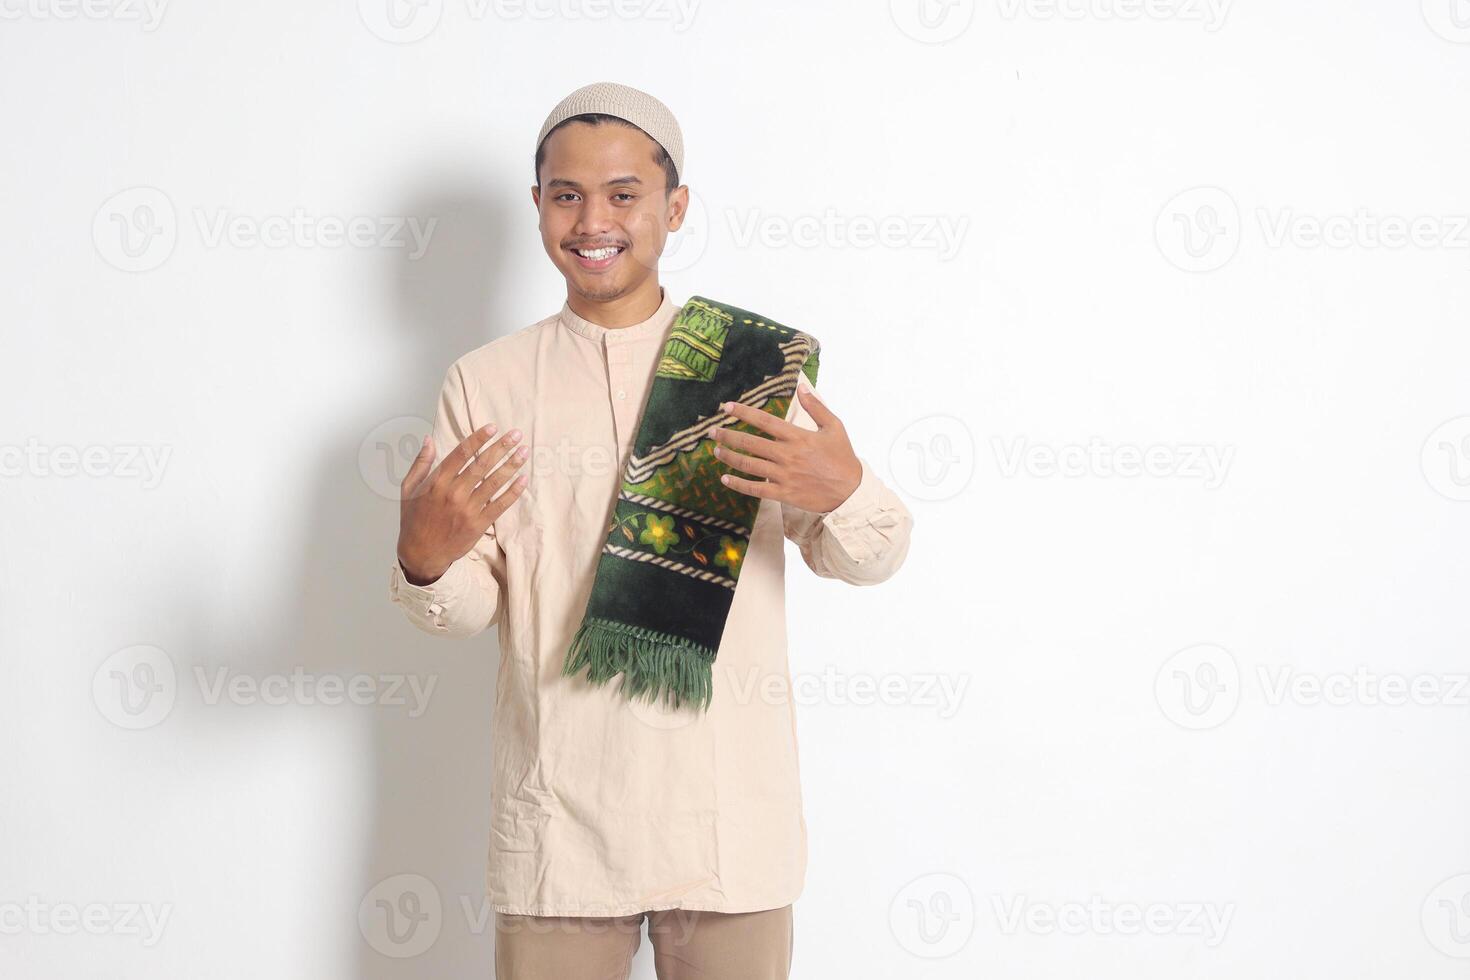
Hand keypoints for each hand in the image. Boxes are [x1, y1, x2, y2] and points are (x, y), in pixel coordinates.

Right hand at [396, 423, 529, 584]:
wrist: (421, 554)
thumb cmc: (414, 520)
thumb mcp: (408, 489)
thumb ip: (420, 463)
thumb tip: (428, 439)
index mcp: (436, 482)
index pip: (460, 454)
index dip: (478, 439)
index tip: (492, 427)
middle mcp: (453, 494)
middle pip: (481, 465)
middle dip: (501, 447)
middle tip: (516, 434)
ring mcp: (467, 510)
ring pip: (493, 483)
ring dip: (511, 465)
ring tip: (524, 451)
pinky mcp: (478, 524)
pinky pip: (499, 505)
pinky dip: (513, 492)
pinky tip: (523, 479)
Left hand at [710, 382, 861, 513]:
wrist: (850, 492)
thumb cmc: (843, 458)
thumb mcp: (834, 427)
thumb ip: (816, 407)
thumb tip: (802, 386)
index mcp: (797, 437)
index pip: (764, 421)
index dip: (743, 412)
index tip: (726, 407)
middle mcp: (786, 455)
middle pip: (750, 443)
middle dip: (728, 435)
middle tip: (712, 431)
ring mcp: (783, 476)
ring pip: (748, 465)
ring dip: (729, 457)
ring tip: (716, 451)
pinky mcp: (783, 493)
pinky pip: (755, 489)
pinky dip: (738, 484)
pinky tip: (725, 478)